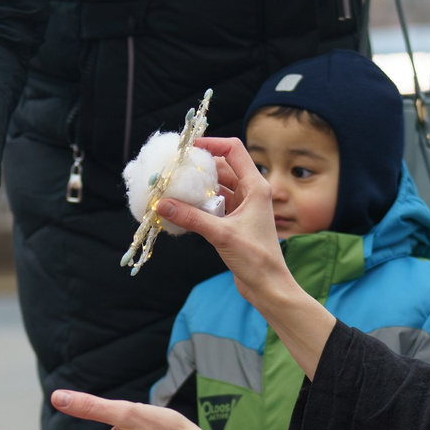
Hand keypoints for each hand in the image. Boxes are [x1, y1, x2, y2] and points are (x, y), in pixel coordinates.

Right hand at [158, 141, 285, 295]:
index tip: (189, 147)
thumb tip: (162, 204)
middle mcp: (250, 192)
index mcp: (256, 186)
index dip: (212, 143)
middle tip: (174, 169)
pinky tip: (182, 209)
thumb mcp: (221, 234)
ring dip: (197, 188)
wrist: (268, 286)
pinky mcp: (234, 221)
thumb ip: (191, 218)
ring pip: (216, 188)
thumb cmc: (256, 259)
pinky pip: (214, 205)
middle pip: (222, 168)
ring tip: (173, 188)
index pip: (234, 150)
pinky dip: (199, 205)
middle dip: (198, 167)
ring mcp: (242, 207)